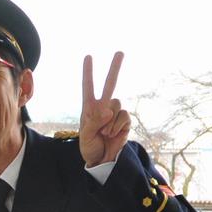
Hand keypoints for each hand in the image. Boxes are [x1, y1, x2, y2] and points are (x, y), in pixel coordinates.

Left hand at [79, 52, 130, 167]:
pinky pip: (124, 116)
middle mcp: (103, 106)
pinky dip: (117, 126)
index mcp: (89, 107)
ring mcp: (115, 113)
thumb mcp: (86, 136)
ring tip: (104, 133)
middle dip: (115, 68)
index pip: (88, 87)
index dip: (88, 72)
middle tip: (120, 52)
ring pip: (117, 104)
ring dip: (110, 121)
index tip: (88, 57)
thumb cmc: (90, 146)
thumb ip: (94, 122)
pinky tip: (112, 135)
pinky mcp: (125, 121)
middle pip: (110, 84)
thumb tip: (107, 110)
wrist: (102, 159)